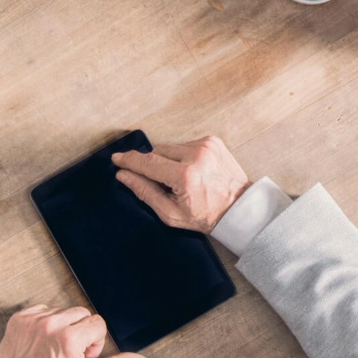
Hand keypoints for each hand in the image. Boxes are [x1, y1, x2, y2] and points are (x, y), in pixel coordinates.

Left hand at [0, 305, 148, 357]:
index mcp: (69, 339)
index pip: (98, 323)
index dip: (95, 343)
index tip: (83, 357)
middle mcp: (50, 325)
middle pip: (82, 313)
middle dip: (81, 332)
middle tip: (71, 354)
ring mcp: (32, 321)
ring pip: (62, 311)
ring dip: (63, 327)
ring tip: (55, 350)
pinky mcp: (19, 319)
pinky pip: (42, 310)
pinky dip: (45, 323)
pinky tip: (42, 343)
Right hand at [113, 136, 249, 231]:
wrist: (239, 208)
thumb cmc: (207, 216)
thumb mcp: (171, 213)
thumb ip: (144, 192)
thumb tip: (124, 175)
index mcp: (185, 175)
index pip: (147, 163)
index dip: (129, 161)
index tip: (117, 159)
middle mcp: (195, 155)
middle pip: (157, 152)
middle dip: (154, 166)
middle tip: (164, 184)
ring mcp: (206, 145)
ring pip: (170, 147)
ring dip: (170, 161)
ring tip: (183, 179)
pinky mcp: (212, 141)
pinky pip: (185, 144)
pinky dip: (184, 156)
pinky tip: (194, 171)